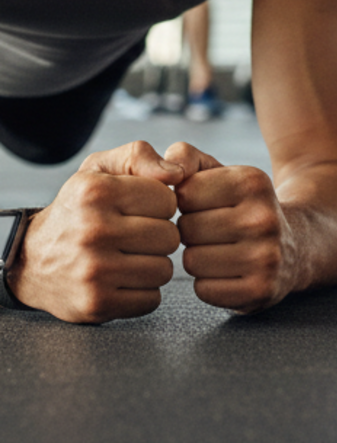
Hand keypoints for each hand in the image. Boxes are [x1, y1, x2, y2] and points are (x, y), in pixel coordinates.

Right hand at [6, 141, 182, 322]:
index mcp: (96, 192)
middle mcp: (93, 231)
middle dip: (160, 235)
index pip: (168, 200)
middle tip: (138, 235)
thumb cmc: (79, 208)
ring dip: (154, 264)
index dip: (160, 204)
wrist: (32, 260)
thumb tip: (179, 172)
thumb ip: (140, 156)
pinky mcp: (96, 304)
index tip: (141, 208)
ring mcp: (93, 272)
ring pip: (164, 270)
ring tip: (131, 256)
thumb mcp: (100, 169)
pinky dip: (144, 291)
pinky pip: (151, 300)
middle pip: (170, 237)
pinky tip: (124, 279)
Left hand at [167, 142, 296, 313]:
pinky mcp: (260, 289)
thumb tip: (164, 174)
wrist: (296, 245)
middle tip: (216, 230)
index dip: (189, 201)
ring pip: (192, 262)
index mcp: (253, 182)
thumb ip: (185, 157)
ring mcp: (265, 256)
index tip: (209, 204)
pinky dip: (210, 283)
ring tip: (222, 250)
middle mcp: (263, 217)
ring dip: (199, 258)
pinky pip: (204, 290)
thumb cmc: (243, 207)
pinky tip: (230, 272)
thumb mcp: (221, 172)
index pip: (186, 193)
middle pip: (186, 229)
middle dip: (192, 231)